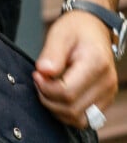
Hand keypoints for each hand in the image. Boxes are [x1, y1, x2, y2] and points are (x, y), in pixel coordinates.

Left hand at [33, 11, 117, 127]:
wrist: (93, 27)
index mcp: (96, 62)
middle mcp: (106, 81)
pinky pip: (84, 118)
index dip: (46, 88)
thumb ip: (51, 53)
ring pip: (79, 119)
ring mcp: (108, 93)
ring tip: (47, 88)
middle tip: (39, 81)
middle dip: (49, 99)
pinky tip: (58, 95)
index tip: (36, 74)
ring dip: (57, 109)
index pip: (67, 92)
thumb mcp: (59, 33)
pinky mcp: (105, 100)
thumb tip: (43, 72)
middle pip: (72, 109)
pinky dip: (67, 112)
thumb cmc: (75, 29)